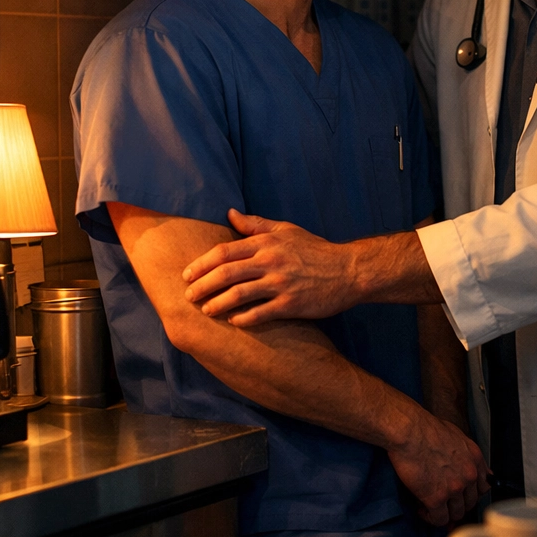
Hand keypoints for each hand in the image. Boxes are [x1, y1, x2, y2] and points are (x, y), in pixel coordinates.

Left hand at [183, 210, 360, 324]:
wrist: (348, 270)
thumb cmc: (315, 250)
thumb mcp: (286, 230)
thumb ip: (256, 224)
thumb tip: (229, 213)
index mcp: (267, 243)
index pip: (224, 252)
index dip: (201, 264)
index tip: (187, 274)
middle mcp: (271, 262)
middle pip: (226, 273)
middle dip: (202, 285)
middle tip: (188, 295)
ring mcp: (281, 284)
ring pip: (239, 295)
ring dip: (217, 304)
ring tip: (206, 310)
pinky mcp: (291, 305)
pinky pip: (260, 314)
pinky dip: (243, 319)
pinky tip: (233, 322)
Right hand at [387, 411, 490, 525]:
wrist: (409, 431)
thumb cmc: (426, 428)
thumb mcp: (456, 435)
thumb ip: (466, 453)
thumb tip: (467, 463)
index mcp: (475, 459)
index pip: (484, 487)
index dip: (471, 493)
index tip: (461, 495)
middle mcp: (469, 475)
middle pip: (470, 503)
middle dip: (457, 504)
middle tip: (443, 501)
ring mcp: (454, 488)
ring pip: (456, 514)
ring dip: (444, 512)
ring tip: (430, 505)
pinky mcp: (436, 498)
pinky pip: (439, 519)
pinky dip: (430, 517)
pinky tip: (422, 508)